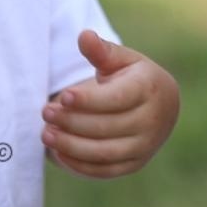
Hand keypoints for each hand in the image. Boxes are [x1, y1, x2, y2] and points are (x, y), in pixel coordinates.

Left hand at [42, 31, 179, 177]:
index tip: (63, 96)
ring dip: (70, 145)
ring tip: (45, 133)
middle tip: (46, 112)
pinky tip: (58, 151)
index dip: (89, 100)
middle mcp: (153, 119)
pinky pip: (104, 170)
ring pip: (104, 152)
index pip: (118, 98)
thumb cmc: (132, 77)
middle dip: (72, 121)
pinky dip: (78, 164)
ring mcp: (146, 145)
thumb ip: (101, 51)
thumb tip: (83, 36)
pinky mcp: (135, 164)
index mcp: (151, 87)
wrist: (160, 105)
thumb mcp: (121, 60)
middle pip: (107, 126)